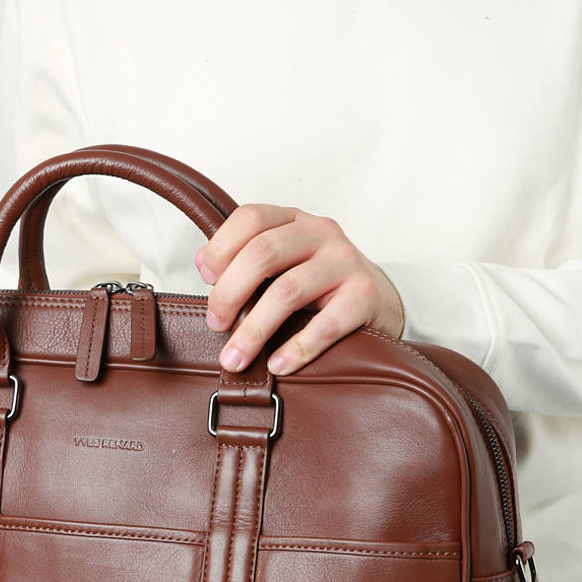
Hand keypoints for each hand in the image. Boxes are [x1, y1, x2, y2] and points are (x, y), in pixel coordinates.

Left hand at [194, 204, 404, 375]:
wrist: (378, 299)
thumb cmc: (318, 283)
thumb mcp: (282, 262)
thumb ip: (244, 259)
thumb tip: (204, 265)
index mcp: (293, 219)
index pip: (251, 217)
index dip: (222, 247)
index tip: (206, 278)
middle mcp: (320, 232)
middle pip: (262, 253)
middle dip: (229, 293)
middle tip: (216, 325)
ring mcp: (345, 262)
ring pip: (288, 291)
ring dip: (254, 330)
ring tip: (235, 358)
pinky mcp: (364, 296)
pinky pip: (325, 324)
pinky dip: (296, 348)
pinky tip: (277, 364)